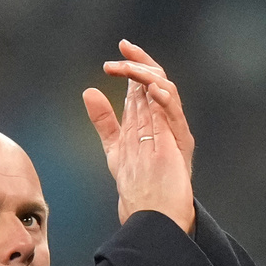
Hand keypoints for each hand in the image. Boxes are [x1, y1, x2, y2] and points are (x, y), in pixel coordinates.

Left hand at [83, 39, 194, 233]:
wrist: (156, 216)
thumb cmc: (140, 186)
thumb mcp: (115, 148)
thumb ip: (105, 121)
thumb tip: (89, 91)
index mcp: (152, 121)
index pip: (144, 84)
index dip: (132, 65)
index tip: (119, 51)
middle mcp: (164, 122)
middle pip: (155, 81)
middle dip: (139, 63)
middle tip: (123, 49)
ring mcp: (172, 131)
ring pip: (165, 90)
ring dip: (147, 75)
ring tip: (129, 68)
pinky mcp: (176, 142)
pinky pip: (172, 113)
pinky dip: (163, 98)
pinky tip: (150, 89)